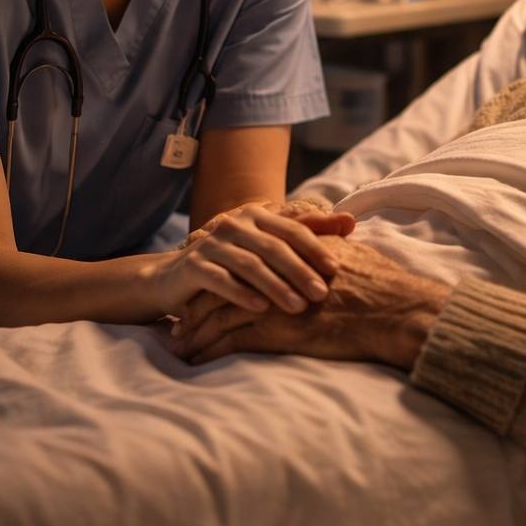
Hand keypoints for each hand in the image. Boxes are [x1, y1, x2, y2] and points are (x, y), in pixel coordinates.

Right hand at [148, 199, 354, 319]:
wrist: (174, 279)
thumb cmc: (231, 265)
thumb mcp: (267, 249)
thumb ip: (305, 234)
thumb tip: (351, 221)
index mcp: (257, 216)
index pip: (292, 229)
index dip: (315, 247)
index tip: (337, 269)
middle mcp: (235, 224)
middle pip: (274, 247)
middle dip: (300, 271)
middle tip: (322, 293)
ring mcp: (212, 244)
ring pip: (250, 264)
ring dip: (277, 286)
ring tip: (298, 307)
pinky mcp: (194, 266)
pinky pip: (221, 280)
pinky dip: (242, 294)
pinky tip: (261, 308)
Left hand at [168, 237, 451, 368]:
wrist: (394, 309)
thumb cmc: (384, 286)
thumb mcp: (352, 254)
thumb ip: (329, 247)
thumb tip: (330, 242)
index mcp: (290, 254)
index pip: (244, 262)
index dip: (222, 276)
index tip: (205, 287)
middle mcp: (274, 273)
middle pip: (222, 286)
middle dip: (197, 303)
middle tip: (178, 317)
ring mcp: (272, 300)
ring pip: (218, 314)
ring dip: (195, 330)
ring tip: (178, 343)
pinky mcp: (275, 328)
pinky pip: (230, 340)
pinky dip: (209, 350)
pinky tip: (196, 360)